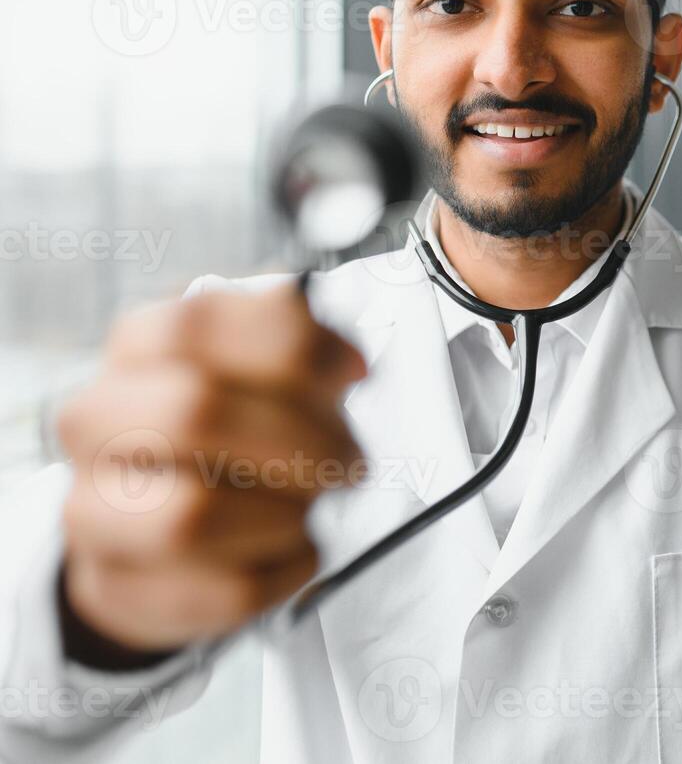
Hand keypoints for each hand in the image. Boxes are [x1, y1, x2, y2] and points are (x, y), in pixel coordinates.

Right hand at [55, 282, 366, 658]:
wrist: (155, 533)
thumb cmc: (229, 438)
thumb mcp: (266, 371)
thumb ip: (305, 350)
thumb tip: (346, 363)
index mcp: (139, 347)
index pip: (200, 324)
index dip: (295, 348)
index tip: (355, 374)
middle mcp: (99, 421)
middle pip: (194, 415)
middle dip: (300, 440)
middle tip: (349, 460)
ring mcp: (95, 510)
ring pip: (192, 517)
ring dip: (284, 515)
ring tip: (309, 508)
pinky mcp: (119, 588)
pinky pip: (225, 589)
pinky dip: (285, 570)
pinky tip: (293, 550)